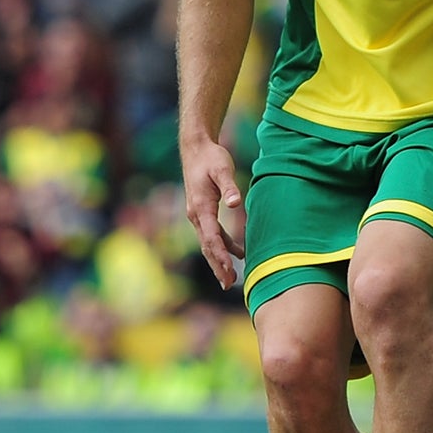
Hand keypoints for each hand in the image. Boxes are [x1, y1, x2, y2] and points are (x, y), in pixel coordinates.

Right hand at [181, 137, 244, 289]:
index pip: (211, 237)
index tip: (230, 269)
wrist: (196, 148)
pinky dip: (223, 246)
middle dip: (217, 266)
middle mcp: (196, 215)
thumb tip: (236, 204)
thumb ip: (230, 187)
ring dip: (219, 260)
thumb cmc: (211, 157)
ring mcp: (198, 214)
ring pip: (208, 243)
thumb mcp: (222, 169)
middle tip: (228, 284)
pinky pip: (212, 234)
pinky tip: (236, 253)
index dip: (221, 255)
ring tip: (231, 278)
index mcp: (200, 207)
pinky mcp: (203, 212)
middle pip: (207, 246)